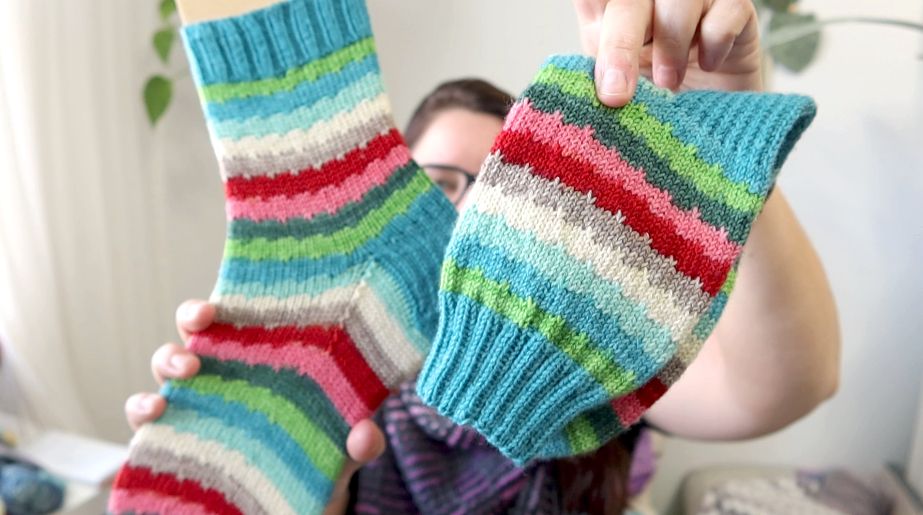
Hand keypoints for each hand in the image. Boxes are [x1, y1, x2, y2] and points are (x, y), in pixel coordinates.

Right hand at [123, 299, 385, 514]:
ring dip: (162, 370)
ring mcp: (196, 409)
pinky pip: (148, 426)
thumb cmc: (318, 460)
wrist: (299, 507)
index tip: (217, 305)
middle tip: (199, 337)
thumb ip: (360, 443)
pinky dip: (141, 414)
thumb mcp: (344, 450)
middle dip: (186, 328)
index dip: (220, 307)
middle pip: (191, 340)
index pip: (238, 322)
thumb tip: (365, 435)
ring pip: (162, 376)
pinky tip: (154, 416)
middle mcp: (223, 379)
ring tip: (178, 382)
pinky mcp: (178, 443)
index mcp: (263, 363)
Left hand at [573, 0, 762, 106]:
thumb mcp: (614, 87)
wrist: (710, 121)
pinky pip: (726, 11)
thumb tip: (593, 87)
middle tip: (616, 95)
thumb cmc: (653, 99)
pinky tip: (709, 65)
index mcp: (608, 8)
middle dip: (619, 45)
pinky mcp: (735, 7)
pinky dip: (714, 43)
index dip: (595, 6)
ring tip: (668, 82)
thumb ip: (596, 73)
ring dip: (670, 44)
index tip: (591, 36)